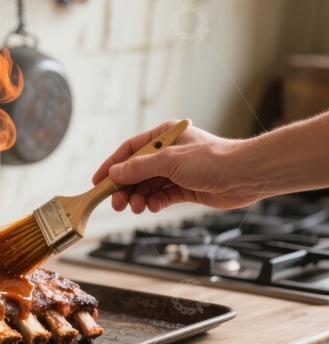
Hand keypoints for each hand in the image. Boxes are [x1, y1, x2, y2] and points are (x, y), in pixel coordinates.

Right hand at [92, 120, 259, 213]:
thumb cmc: (212, 159)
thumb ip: (139, 168)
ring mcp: (176, 171)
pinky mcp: (185, 188)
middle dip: (125, 187)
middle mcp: (168, 153)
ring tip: (134, 207)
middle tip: (115, 202)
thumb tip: (115, 173)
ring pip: (147, 186)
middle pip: (136, 171)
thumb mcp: (168, 161)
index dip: (112, 166)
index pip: (129, 150)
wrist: (245, 176)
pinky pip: (161, 196)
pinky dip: (153, 202)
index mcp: (163, 136)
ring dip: (138, 197)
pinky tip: (150, 207)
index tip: (98, 182)